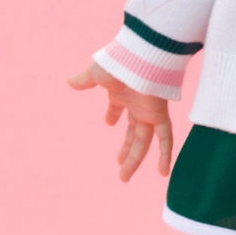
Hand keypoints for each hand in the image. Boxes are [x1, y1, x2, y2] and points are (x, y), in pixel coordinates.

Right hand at [68, 61, 173, 180]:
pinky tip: (164, 173)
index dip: (113, 114)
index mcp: (122, 94)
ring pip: (144, 141)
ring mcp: (149, 111)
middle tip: (119, 166)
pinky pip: (166, 138)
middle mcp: (137, 105)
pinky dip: (166, 154)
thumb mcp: (96, 74)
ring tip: (124, 177)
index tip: (108, 123)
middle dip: (126, 150)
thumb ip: (84, 80)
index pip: (118, 109)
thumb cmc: (117, 63)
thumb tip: (69, 81)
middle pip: (133, 133)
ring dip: (135, 159)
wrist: (138, 57)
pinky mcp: (160, 114)